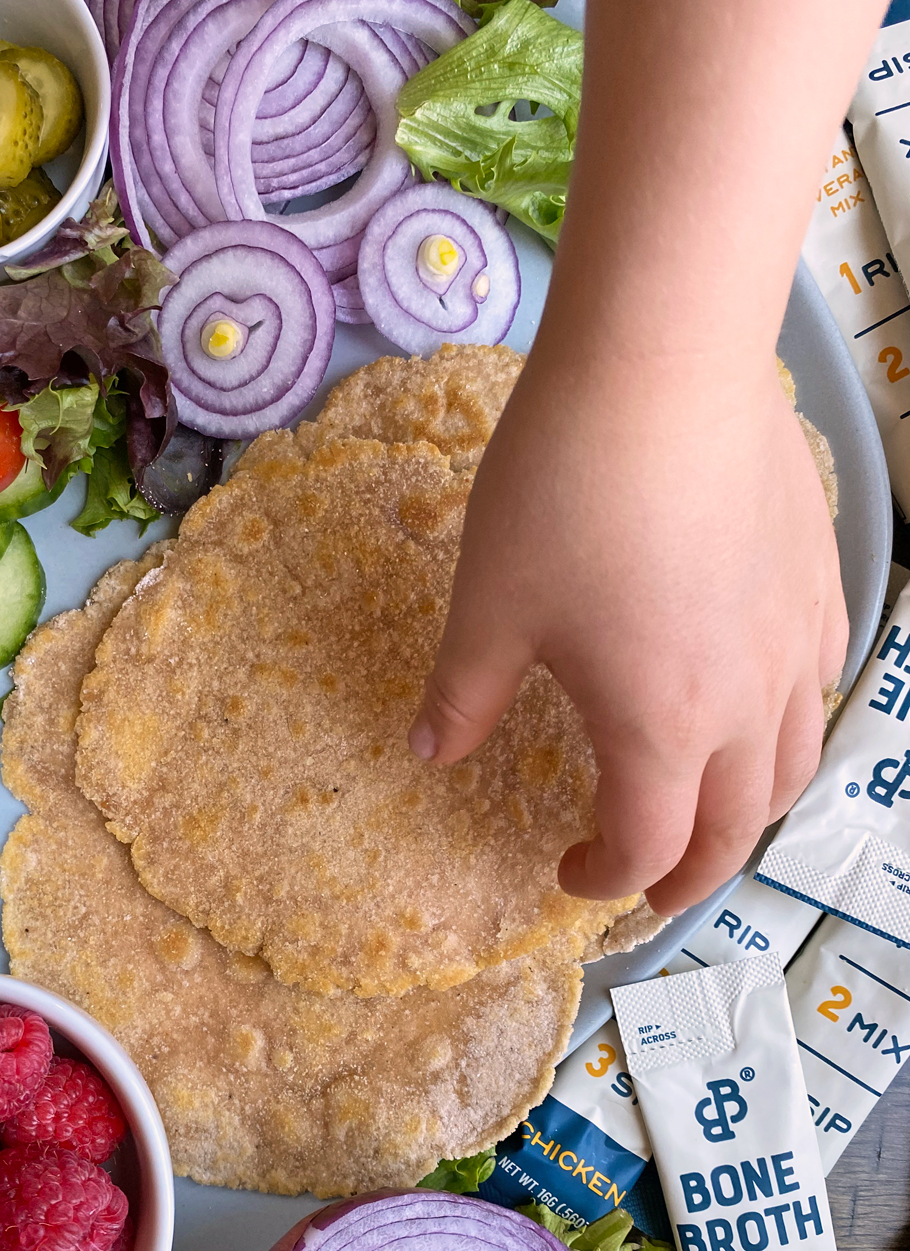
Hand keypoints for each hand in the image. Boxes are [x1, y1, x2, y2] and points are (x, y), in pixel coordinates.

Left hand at [408, 343, 847, 916]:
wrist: (661, 365)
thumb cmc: (565, 492)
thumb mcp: (490, 605)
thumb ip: (465, 695)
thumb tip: (429, 752)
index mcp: (661, 729)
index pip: (646, 847)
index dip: (603, 879)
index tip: (565, 871)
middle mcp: (747, 703)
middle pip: (735, 828)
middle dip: (690, 875)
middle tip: (651, 886)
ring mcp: (793, 639)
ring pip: (796, 765)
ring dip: (750, 813)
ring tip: (713, 817)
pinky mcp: (819, 577)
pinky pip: (822, 679)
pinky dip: (791, 722)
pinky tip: (762, 701)